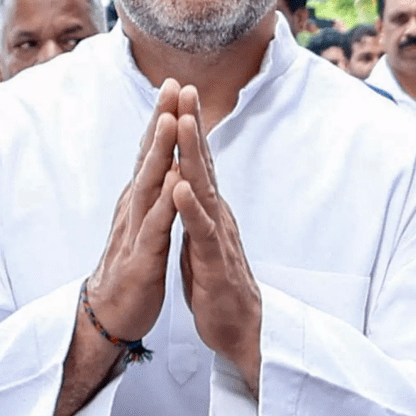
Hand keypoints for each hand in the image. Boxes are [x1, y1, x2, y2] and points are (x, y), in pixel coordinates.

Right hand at [56, 81, 183, 415]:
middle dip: (160, 119)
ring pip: (149, 184)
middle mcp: (135, 206)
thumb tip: (161, 162)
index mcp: (140, 198)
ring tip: (171, 120)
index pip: (152, 151)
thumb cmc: (132, 266)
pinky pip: (155, 226)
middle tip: (171, 84)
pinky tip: (175, 184)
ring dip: (159, 152)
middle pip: (148, 156)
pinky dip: (166, 203)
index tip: (175, 84)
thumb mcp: (144, 221)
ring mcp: (136, 229)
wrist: (111, 314)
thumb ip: (151, 192)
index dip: (163, 117)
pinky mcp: (141, 256)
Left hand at [172, 86, 262, 393]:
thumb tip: (188, 176)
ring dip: (191, 154)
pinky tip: (179, 187)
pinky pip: (201, 230)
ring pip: (203, 187)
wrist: (238, 327)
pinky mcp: (214, 261)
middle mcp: (216, 212)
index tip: (177, 91)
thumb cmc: (216, 280)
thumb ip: (195, 205)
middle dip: (191, 123)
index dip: (187, 125)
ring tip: (180, 123)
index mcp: (208, 206)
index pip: (196, 159)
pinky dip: (190, 208)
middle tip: (184, 87)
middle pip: (203, 161)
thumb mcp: (200, 234)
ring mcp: (217, 234)